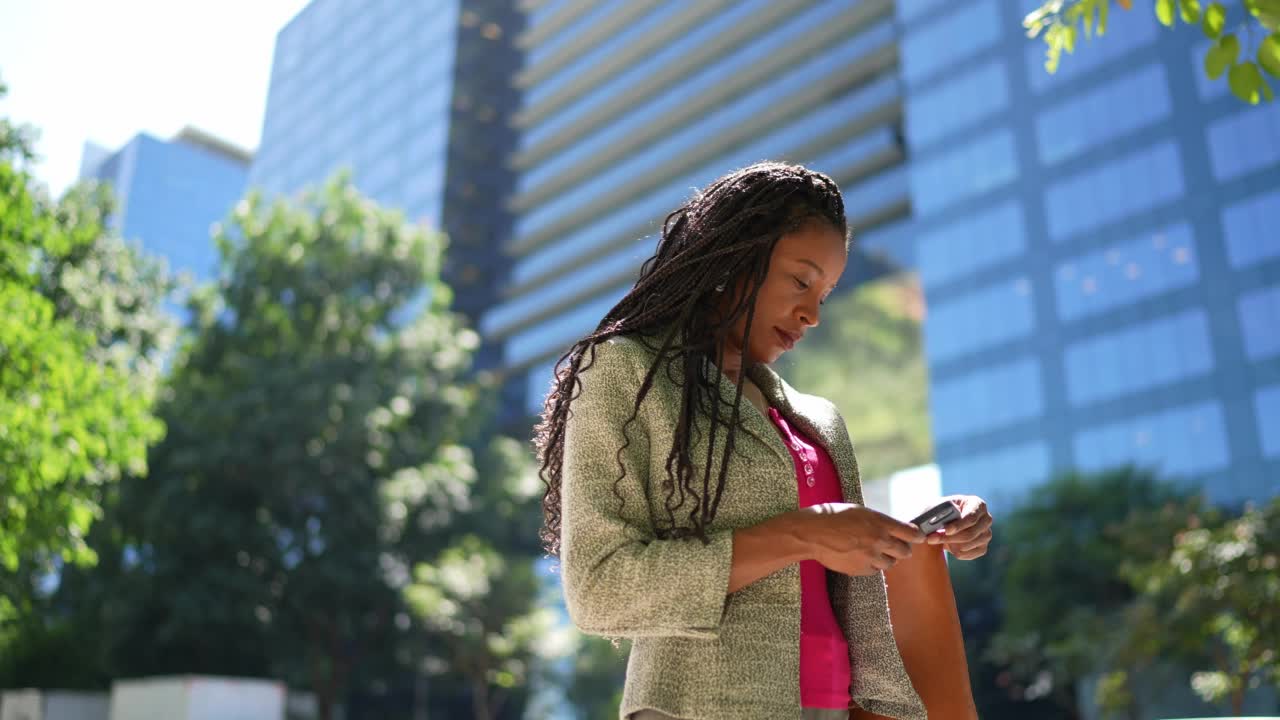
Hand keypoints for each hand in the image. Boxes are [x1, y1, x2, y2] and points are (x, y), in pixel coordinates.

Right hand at [801, 503, 925, 575]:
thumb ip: (879, 522)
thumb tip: (893, 530)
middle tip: (897, 546)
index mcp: (880, 522)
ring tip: (873, 551)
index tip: (918, 537)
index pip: (911, 533)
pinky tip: (860, 557)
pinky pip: (874, 570)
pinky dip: (871, 565)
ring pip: (890, 563)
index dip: (917, 535)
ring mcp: (870, 557)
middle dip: (902, 549)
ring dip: (885, 558)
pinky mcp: (860, 569)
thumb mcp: (860, 512)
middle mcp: (879, 540)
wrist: (812, 533)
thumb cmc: (833, 517)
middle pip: (905, 551)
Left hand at [924, 495, 992, 559]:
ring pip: (968, 545)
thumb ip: (933, 512)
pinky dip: (955, 552)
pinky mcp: (983, 547)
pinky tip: (948, 545)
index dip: (959, 525)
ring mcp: (986, 533)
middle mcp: (986, 519)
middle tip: (931, 539)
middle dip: (949, 538)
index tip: (946, 530)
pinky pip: (969, 554)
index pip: (971, 517)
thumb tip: (923, 526)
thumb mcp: (935, 507)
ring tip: (936, 539)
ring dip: (949, 544)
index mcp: (977, 504)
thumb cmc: (939, 511)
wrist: (942, 523)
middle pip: (970, 533)